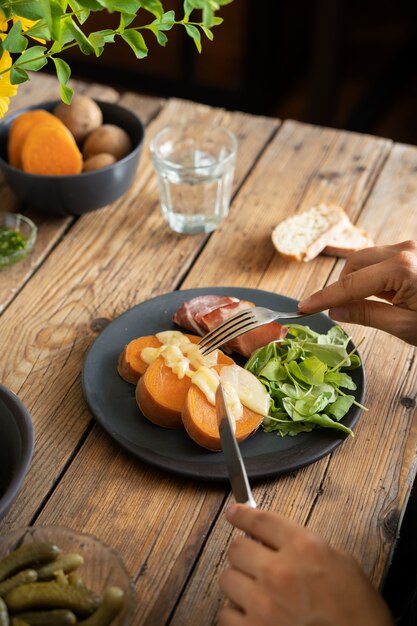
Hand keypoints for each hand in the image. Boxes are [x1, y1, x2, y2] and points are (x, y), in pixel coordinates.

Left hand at [218, 504, 393, 625]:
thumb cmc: (359, 614)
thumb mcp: (343, 565)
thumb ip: (308, 547)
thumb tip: (280, 541)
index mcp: (305, 548)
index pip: (261, 520)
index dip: (242, 514)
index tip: (234, 513)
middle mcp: (280, 572)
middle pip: (236, 548)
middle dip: (245, 555)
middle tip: (254, 564)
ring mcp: (264, 604)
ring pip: (227, 579)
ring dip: (240, 585)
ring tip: (257, 594)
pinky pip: (226, 614)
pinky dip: (236, 615)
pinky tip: (253, 617)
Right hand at [298, 240, 416, 344]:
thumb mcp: (405, 325)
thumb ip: (368, 315)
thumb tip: (335, 311)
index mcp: (402, 267)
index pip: (350, 284)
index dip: (324, 297)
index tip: (304, 307)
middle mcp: (405, 250)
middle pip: (355, 263)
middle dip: (343, 286)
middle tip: (342, 310)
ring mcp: (411, 247)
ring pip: (367, 259)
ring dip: (359, 280)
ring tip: (372, 303)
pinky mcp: (414, 252)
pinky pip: (383, 260)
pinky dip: (375, 276)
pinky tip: (388, 294)